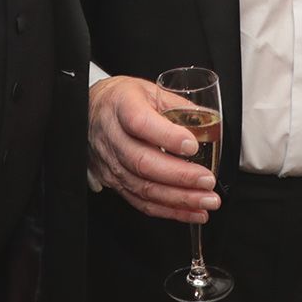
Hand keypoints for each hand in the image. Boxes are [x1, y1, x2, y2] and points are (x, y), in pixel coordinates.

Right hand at [87, 76, 223, 223]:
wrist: (91, 110)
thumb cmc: (124, 99)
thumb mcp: (151, 89)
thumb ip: (180, 106)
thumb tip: (210, 123)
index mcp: (122, 106)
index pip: (140, 123)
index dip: (167, 137)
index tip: (192, 146)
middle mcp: (112, 137)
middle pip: (143, 162)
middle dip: (180, 176)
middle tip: (207, 181)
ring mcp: (110, 163)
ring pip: (143, 187)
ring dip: (179, 199)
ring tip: (207, 201)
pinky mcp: (113, 182)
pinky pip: (140, 201)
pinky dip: (169, 211)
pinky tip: (191, 212)